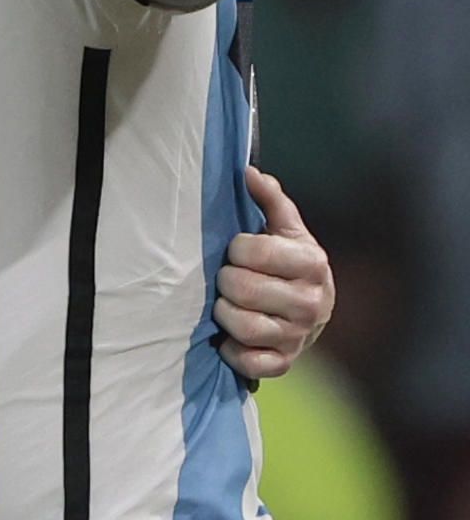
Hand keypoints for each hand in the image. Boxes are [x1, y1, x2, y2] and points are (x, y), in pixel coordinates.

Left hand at [215, 168, 333, 379]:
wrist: (310, 308)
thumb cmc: (287, 260)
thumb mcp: (284, 228)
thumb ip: (270, 200)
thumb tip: (248, 172)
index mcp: (312, 263)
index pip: (253, 252)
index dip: (236, 249)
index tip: (238, 251)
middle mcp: (311, 303)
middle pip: (243, 289)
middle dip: (225, 280)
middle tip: (228, 277)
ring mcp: (299, 336)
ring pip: (243, 326)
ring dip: (224, 313)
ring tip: (226, 303)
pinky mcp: (284, 362)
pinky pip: (251, 363)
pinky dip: (233, 351)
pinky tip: (230, 337)